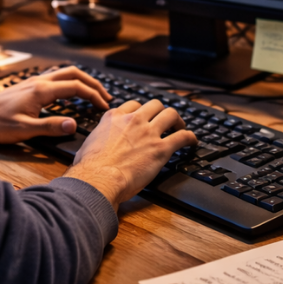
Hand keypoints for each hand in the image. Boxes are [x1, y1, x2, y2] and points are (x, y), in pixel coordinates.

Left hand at [0, 66, 111, 143]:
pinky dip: (70, 81)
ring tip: (93, 93)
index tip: (104, 106)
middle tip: (105, 96)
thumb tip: (73, 125)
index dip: (94, 95)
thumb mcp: (24, 129)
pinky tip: (70, 92)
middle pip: (74, 74)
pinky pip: (56, 77)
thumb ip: (50, 127)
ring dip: (82, 80)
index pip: (76, 87)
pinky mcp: (29, 86)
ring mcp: (34, 82)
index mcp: (42, 91)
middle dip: (93, 83)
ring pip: (65, 73)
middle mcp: (40, 82)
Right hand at [64, 99, 196, 209]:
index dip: (141, 111)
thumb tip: (97, 144)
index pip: (133, 105)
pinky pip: (182, 137)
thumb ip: (99, 137)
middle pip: (155, 105)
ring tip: (180, 127)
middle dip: (161, 111)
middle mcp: (133, 121)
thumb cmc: (89, 167)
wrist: (98, 178)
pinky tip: (192, 141)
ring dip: (178, 120)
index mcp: (114, 118)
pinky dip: (190, 137)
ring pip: (171, 114)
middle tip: (165, 121)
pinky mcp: (161, 149)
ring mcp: (148, 133)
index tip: (145, 117)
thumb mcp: (89, 143)